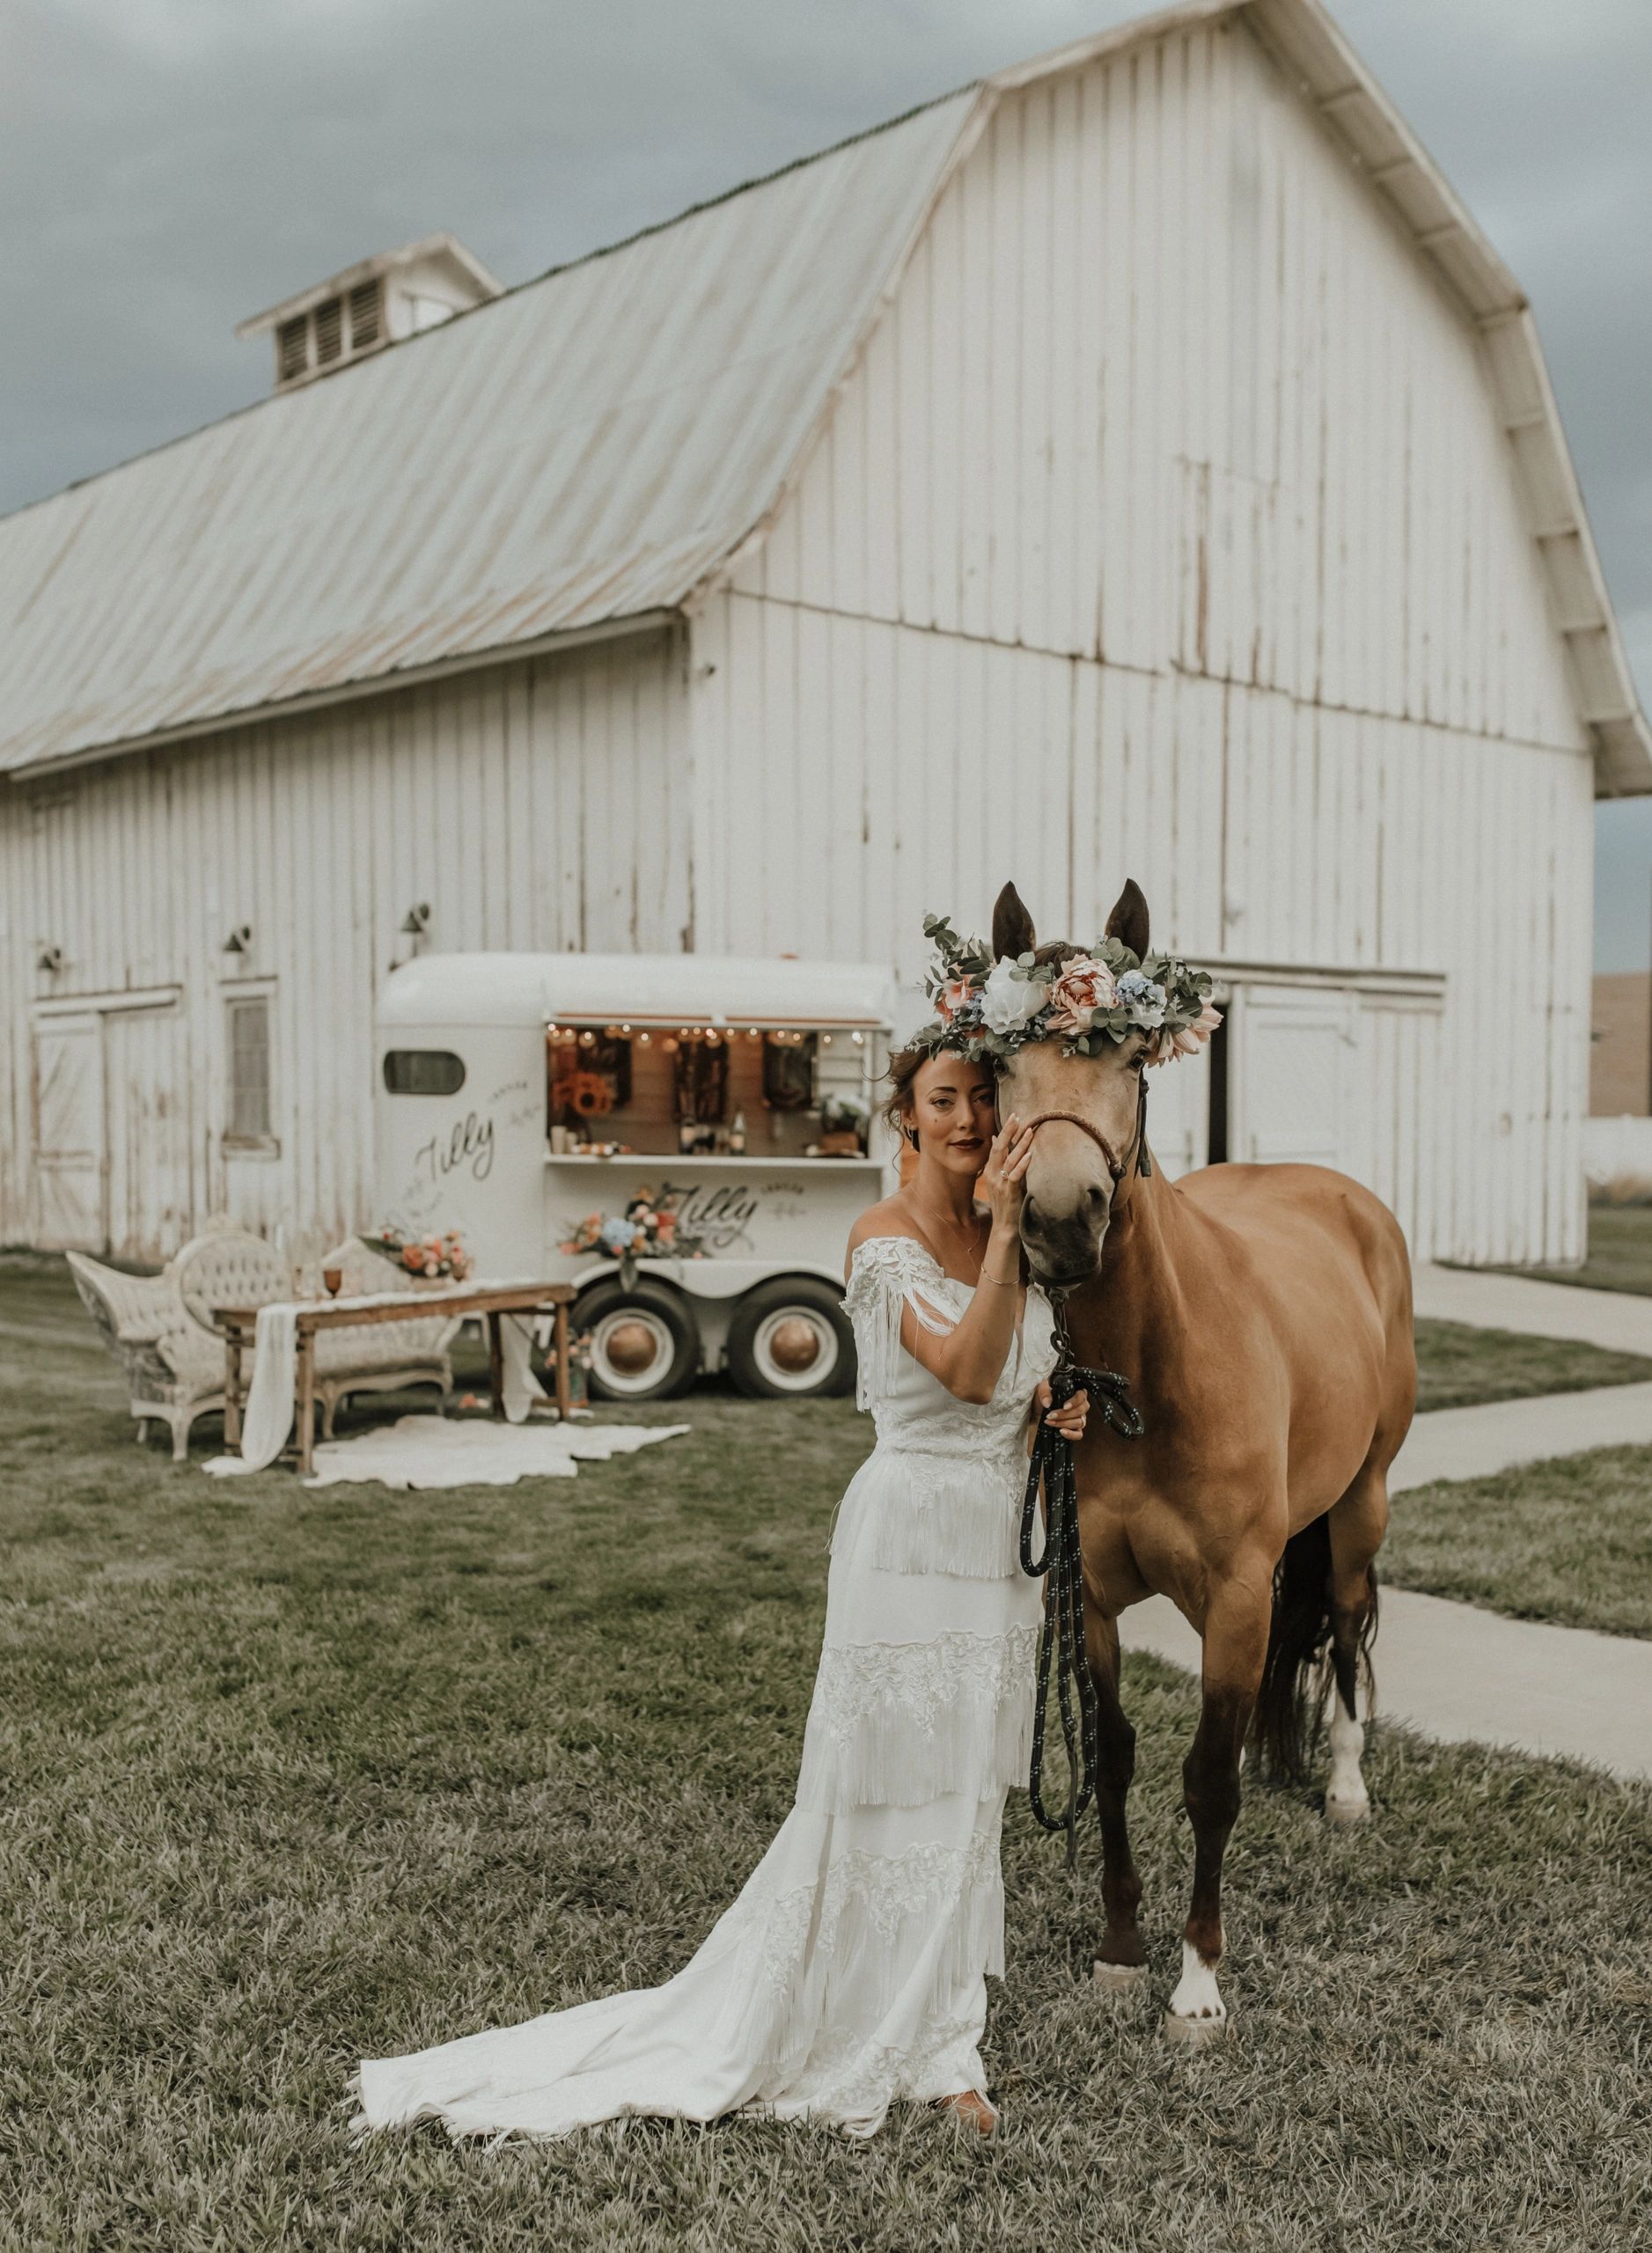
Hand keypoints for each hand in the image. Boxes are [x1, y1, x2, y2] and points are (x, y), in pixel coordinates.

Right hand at [978, 1112, 1034, 1232]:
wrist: (1004, 1226)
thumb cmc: (1006, 1202)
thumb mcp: (1001, 1179)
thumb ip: (1001, 1161)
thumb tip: (998, 1139)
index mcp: (990, 1171)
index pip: (996, 1146)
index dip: (1005, 1131)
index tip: (1014, 1117)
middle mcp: (993, 1175)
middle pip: (999, 1149)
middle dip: (1009, 1132)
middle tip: (1017, 1117)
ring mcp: (1000, 1184)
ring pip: (1009, 1160)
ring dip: (1020, 1144)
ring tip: (1030, 1131)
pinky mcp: (1009, 1192)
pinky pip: (1015, 1175)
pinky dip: (1022, 1164)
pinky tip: (1030, 1155)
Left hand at [1037, 1380, 1088, 1441]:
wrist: (1038, 1409)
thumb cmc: (1043, 1396)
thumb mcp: (1041, 1389)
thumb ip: (1044, 1392)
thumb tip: (1047, 1403)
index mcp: (1075, 1393)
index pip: (1081, 1396)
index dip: (1075, 1402)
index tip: (1064, 1407)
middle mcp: (1080, 1406)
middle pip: (1080, 1411)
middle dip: (1064, 1415)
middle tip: (1050, 1415)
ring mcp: (1079, 1419)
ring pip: (1079, 1422)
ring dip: (1063, 1423)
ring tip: (1050, 1422)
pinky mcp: (1075, 1430)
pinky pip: (1078, 1434)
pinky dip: (1071, 1434)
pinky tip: (1061, 1431)